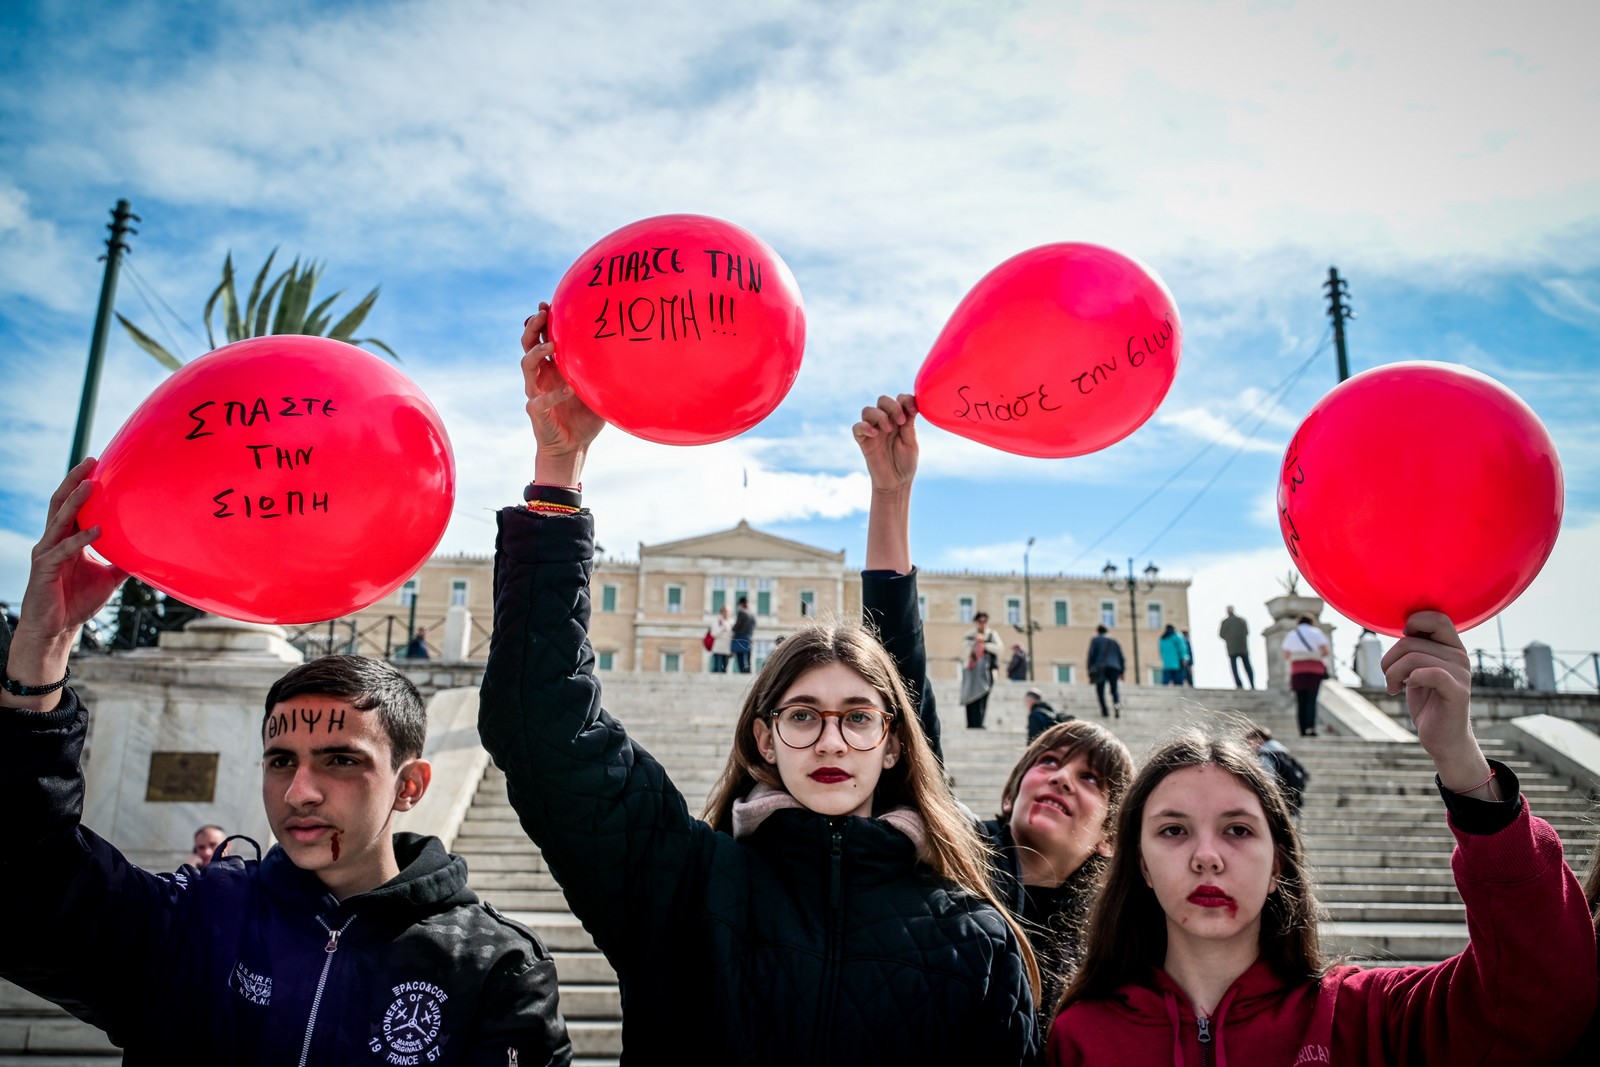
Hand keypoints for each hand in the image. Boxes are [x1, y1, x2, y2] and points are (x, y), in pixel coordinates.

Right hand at [20, 460, 126, 640]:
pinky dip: (82, 538)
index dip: (82, 485)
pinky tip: (99, 530)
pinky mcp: (45, 569)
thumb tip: (149, 552)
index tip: (99, 465)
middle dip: (74, 481)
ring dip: (76, 501)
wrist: (56, 630)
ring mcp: (47, 553)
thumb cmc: (77, 601)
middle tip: (91, 461)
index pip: (73, 506)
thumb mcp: (108, 577)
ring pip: (60, 519)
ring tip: (91, 483)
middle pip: (61, 503)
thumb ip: (123, 561)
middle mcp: (54, 541)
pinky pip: (64, 549)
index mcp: (67, 539)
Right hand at [522, 303, 604, 484]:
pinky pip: (539, 400)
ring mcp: (535, 392)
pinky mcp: (536, 411)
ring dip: (537, 353)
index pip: (540, 337)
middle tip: (542, 314)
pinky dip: (553, 395)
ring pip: (526, 366)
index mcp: (552, 367)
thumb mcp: (598, 388)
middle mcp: (541, 376)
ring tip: (552, 345)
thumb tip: (630, 352)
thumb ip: (603, 371)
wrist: (573, 446)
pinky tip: (568, 390)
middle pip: (527, 344)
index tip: (547, 304)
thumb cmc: (585, 416)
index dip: (540, 320)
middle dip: (532, 327)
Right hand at [853, 393, 918, 494]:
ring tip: (889, 430)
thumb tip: (913, 405)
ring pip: (868, 410)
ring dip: (880, 416)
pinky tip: (875, 434)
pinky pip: (857, 427)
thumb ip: (909, 424)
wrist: (896, 483)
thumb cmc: (906, 463)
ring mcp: (873, 430)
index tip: (913, 410)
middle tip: (901, 421)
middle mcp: (885, 422)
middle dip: (892, 406)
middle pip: (882, 400)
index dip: (905, 399)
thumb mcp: (911, 442)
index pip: (899, 399)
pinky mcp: (863, 441)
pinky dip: (864, 426)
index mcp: (899, 419)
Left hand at [1380, 611, 1490, 793]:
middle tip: (1389, 678)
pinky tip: (1405, 689)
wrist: (1443, 738)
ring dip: (1391, 674)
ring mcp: (1461, 674)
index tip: (1402, 645)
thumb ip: (1415, 648)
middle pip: (1409, 642)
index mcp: (1451, 647)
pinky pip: (1429, 673)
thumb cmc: (1427, 701)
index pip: (1436, 617)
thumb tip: (1404, 626)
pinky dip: (1411, 679)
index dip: (1413, 624)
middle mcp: (1460, 656)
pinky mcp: (1457, 692)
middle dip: (1388, 660)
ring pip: (1412, 658)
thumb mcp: (1418, 669)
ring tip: (1392, 687)